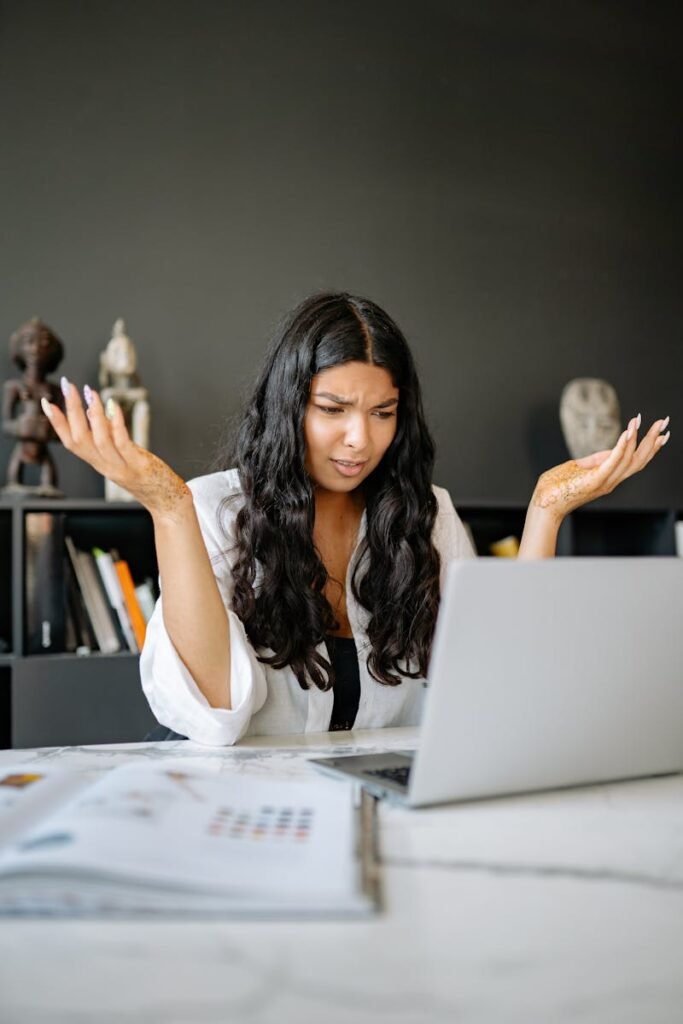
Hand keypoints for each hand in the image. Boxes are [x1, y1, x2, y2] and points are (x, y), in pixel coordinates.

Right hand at [41, 378, 190, 520]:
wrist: (167, 502)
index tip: (46, 403)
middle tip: (69, 387)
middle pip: (79, 439)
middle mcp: (105, 466)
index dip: (57, 424)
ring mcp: (121, 467)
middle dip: (72, 412)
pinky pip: (123, 444)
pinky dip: (116, 424)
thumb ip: (107, 437)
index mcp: (98, 463)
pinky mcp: (138, 466)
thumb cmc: (146, 476)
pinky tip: (114, 407)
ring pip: (98, 441)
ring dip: (93, 415)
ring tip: (90, 393)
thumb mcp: (120, 455)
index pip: (70, 443)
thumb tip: (92, 411)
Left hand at [531, 414, 670, 520]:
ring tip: (642, 421)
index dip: (649, 447)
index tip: (661, 432)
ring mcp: (604, 482)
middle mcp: (611, 481)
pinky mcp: (594, 480)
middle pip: (639, 460)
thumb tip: (608, 450)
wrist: (543, 504)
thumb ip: (594, 460)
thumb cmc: (556, 488)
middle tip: (664, 421)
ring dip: (637, 438)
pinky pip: (612, 461)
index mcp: (608, 478)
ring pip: (629, 459)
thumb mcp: (578, 468)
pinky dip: (622, 446)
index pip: (635, 461)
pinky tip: (628, 433)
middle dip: (652, 440)